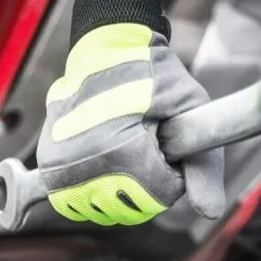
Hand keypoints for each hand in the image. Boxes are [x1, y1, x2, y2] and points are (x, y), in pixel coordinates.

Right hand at [36, 22, 224, 225]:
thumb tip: (211, 213)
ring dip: (121, 190)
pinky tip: (106, 165)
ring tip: (126, 149)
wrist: (106, 47)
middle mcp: (84, 164)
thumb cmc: (152, 72)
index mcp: (122, 152)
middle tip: (148, 144)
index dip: (174, 172)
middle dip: (149, 183)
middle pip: (132, 208)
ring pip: (104, 209)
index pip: (161, 196)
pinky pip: (76, 203)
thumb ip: (204, 165)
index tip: (168, 143)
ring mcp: (60, 166)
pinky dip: (93, 193)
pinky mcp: (48, 164)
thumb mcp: (190, 107)